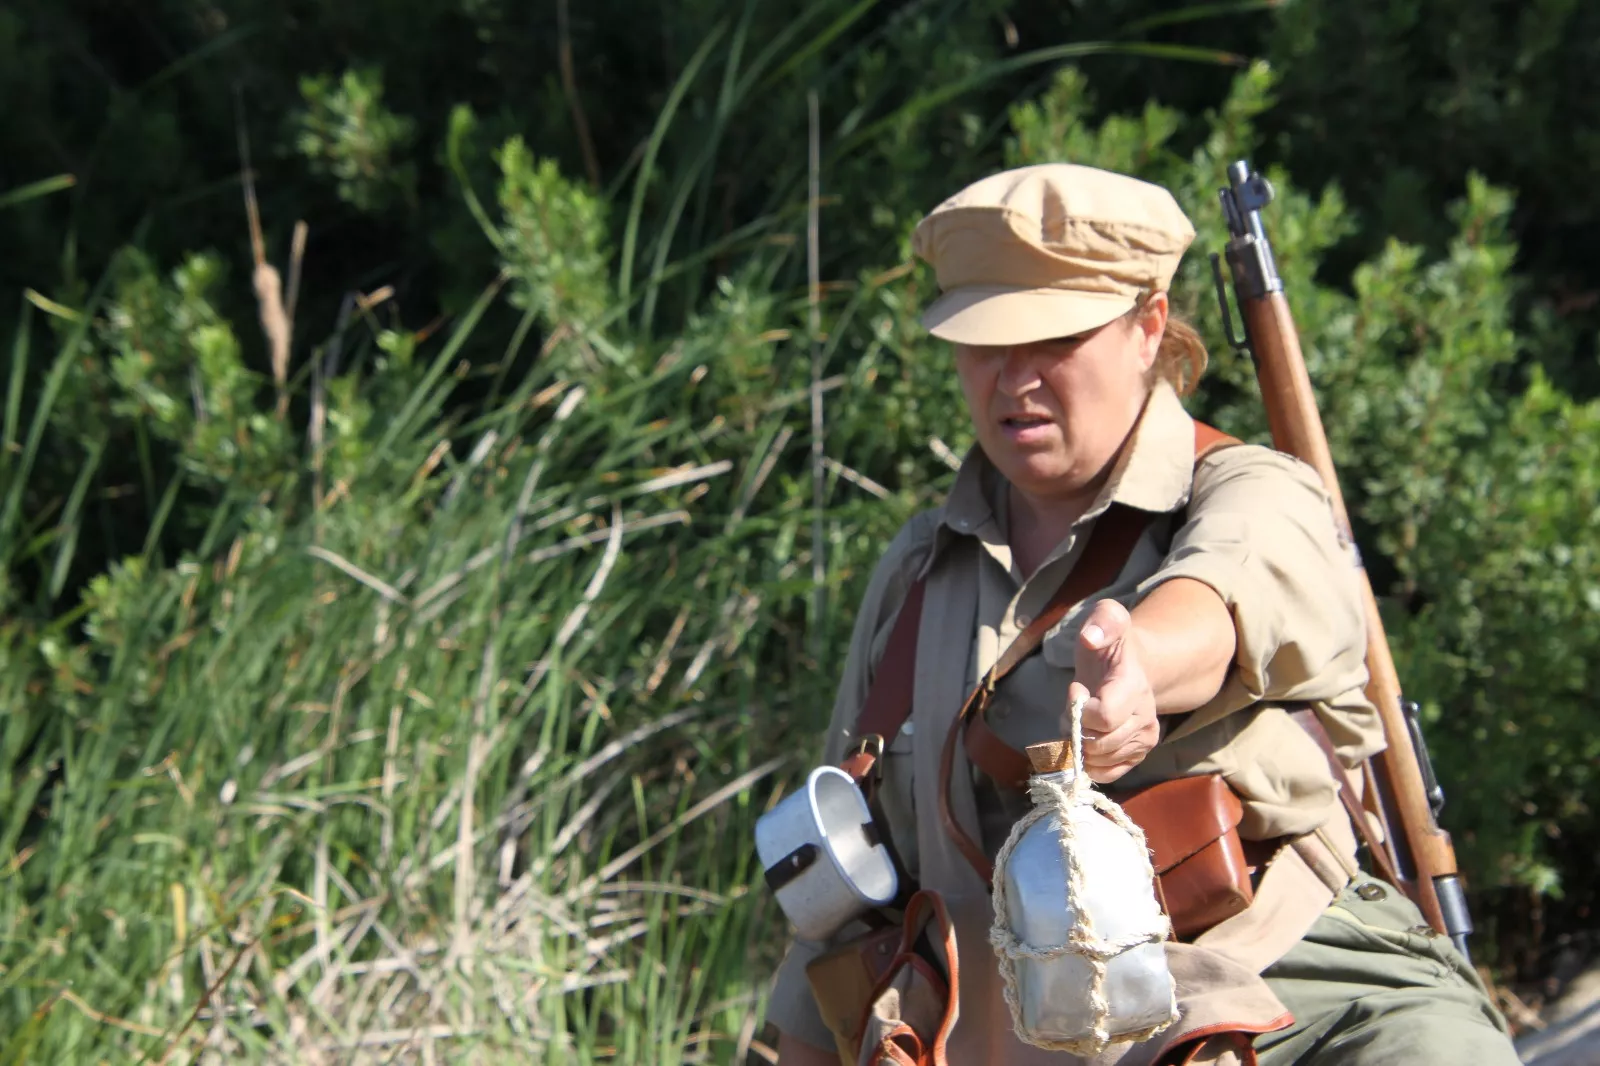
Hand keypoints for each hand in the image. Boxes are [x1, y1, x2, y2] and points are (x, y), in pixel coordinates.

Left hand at [1064, 598, 1160, 783]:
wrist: (1132, 665)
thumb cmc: (1111, 644)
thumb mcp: (1107, 618)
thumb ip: (1102, 621)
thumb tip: (1090, 637)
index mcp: (1134, 687)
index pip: (1103, 717)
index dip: (1078, 709)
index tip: (1075, 687)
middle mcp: (1145, 718)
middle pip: (1097, 744)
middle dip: (1074, 727)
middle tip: (1074, 705)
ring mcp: (1143, 740)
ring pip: (1098, 761)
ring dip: (1078, 743)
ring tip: (1081, 718)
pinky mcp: (1136, 756)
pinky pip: (1106, 775)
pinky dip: (1087, 763)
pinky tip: (1086, 737)